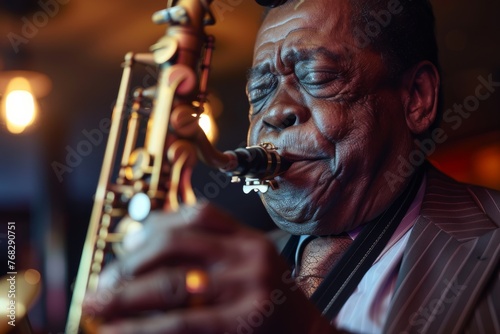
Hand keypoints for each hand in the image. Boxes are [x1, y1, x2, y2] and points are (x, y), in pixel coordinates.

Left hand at [82, 202, 334, 333]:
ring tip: (97, 304)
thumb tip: (146, 250)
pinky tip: (117, 331)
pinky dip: (141, 328)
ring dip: (125, 295)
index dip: (154, 225)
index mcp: (250, 239)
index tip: (127, 243)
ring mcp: (247, 290)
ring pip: (172, 283)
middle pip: (177, 243)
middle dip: (130, 262)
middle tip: (105, 280)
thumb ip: (213, 254)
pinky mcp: (241, 325)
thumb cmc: (271, 305)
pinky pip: (179, 324)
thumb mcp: (250, 268)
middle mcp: (249, 257)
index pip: (197, 214)